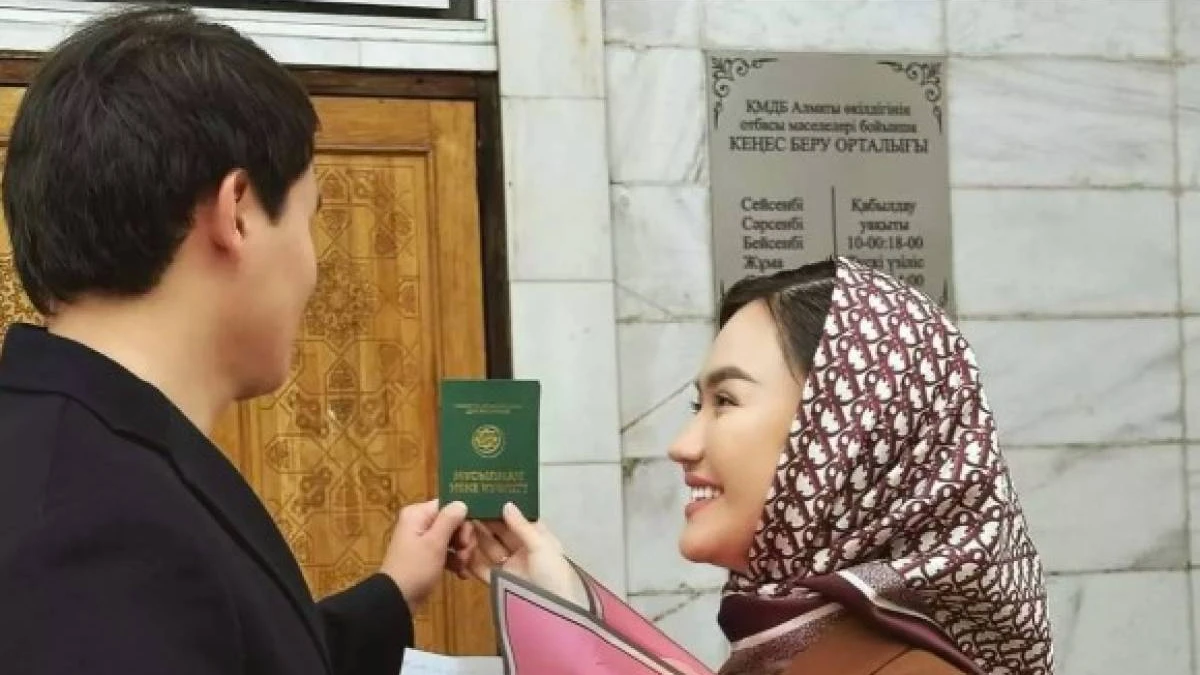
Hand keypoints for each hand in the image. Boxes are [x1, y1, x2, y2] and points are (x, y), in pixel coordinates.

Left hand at [380, 499, 468, 605]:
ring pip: (452, 538)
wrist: (397, 599)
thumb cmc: (415, 568)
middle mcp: (420, 523)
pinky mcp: (426, 555)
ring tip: (462, 567)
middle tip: (465, 555)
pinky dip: (455, 561)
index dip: (463, 520)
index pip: (449, 506)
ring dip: (462, 552)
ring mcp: (423, 540)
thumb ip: (449, 520)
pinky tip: (461, 574)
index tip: (466, 539)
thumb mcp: (434, 543)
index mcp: (418, 514)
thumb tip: (462, 502)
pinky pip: (447, 551)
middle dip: (463, 540)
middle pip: (453, 522)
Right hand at [467, 503, 586, 606]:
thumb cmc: (553, 574)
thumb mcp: (541, 546)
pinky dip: (471, 561)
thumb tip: (506, 504)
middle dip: (485, 521)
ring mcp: (510, 566)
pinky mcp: (499, 582)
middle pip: (500, 532)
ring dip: (475, 537)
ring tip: (460, 524)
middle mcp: (522, 550)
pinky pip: (482, 569)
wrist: (552, 612)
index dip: (503, 508)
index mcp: (538, 538)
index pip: (518, 519)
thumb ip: (522, 526)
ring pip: (488, 548)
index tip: (486, 496)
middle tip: (466, 507)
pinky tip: (460, 550)